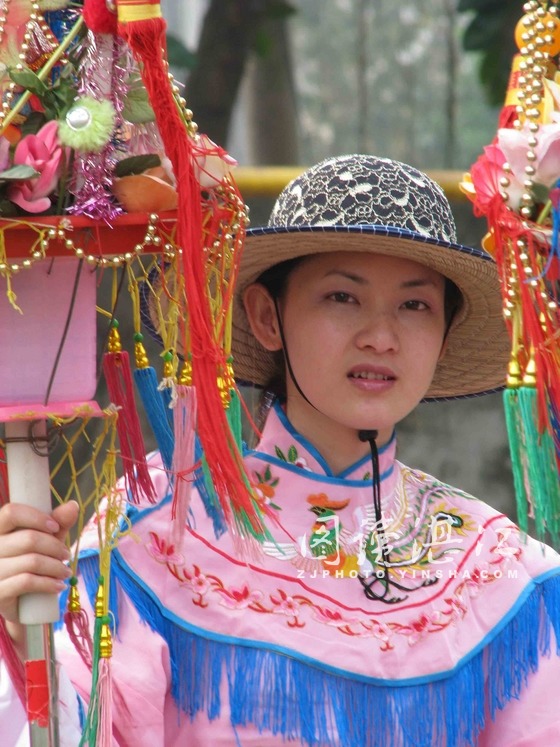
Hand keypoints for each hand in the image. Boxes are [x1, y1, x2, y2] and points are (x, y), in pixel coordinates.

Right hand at [0, 501, 78, 629]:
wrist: (21, 604)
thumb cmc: (31, 563)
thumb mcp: (45, 540)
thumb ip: (57, 522)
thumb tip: (73, 505)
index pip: (11, 512)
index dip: (36, 517)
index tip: (55, 527)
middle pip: (28, 539)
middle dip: (55, 547)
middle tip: (67, 555)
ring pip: (31, 561)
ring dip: (56, 567)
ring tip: (66, 572)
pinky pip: (27, 582)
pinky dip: (48, 583)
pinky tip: (59, 586)